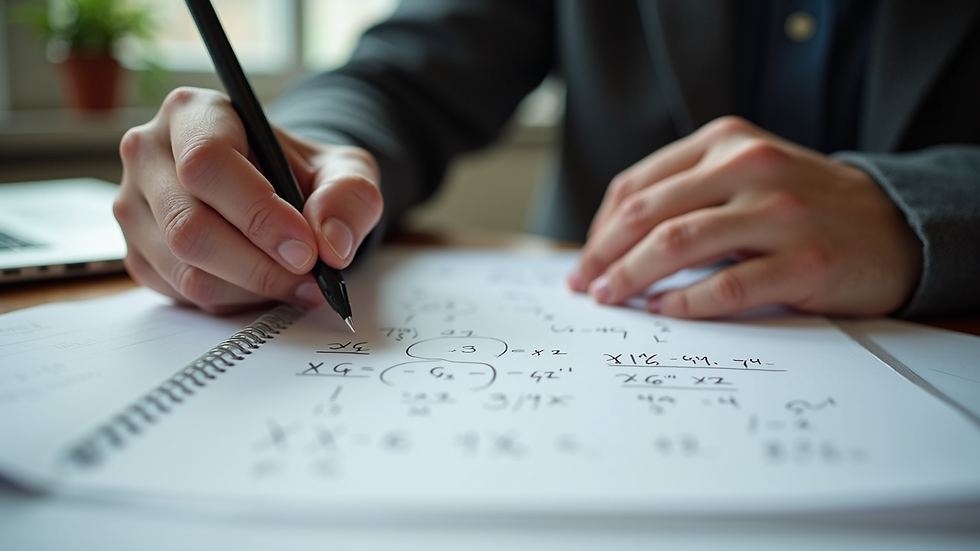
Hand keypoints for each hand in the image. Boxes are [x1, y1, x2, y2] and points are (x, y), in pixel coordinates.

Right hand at [114, 87, 382, 313]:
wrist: (277, 191)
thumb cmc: (301, 173)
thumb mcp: (343, 170)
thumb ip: (349, 196)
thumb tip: (332, 243)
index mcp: (192, 113)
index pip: (207, 163)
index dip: (258, 213)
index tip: (306, 249)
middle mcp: (148, 153)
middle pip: (189, 226)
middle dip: (259, 264)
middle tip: (310, 277)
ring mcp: (135, 206)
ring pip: (185, 268)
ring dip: (252, 288)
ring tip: (299, 284)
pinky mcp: (137, 252)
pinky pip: (182, 293)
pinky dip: (234, 300)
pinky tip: (266, 284)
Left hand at [569, 116, 922, 317]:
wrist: (895, 227)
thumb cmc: (804, 206)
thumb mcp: (747, 175)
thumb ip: (689, 192)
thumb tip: (611, 243)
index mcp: (726, 143)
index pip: (636, 186)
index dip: (599, 229)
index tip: (584, 262)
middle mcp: (749, 167)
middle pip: (646, 215)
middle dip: (602, 256)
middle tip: (584, 287)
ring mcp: (778, 213)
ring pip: (674, 245)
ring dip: (629, 278)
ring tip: (610, 299)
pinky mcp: (803, 262)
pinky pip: (723, 287)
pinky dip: (681, 303)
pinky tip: (662, 311)